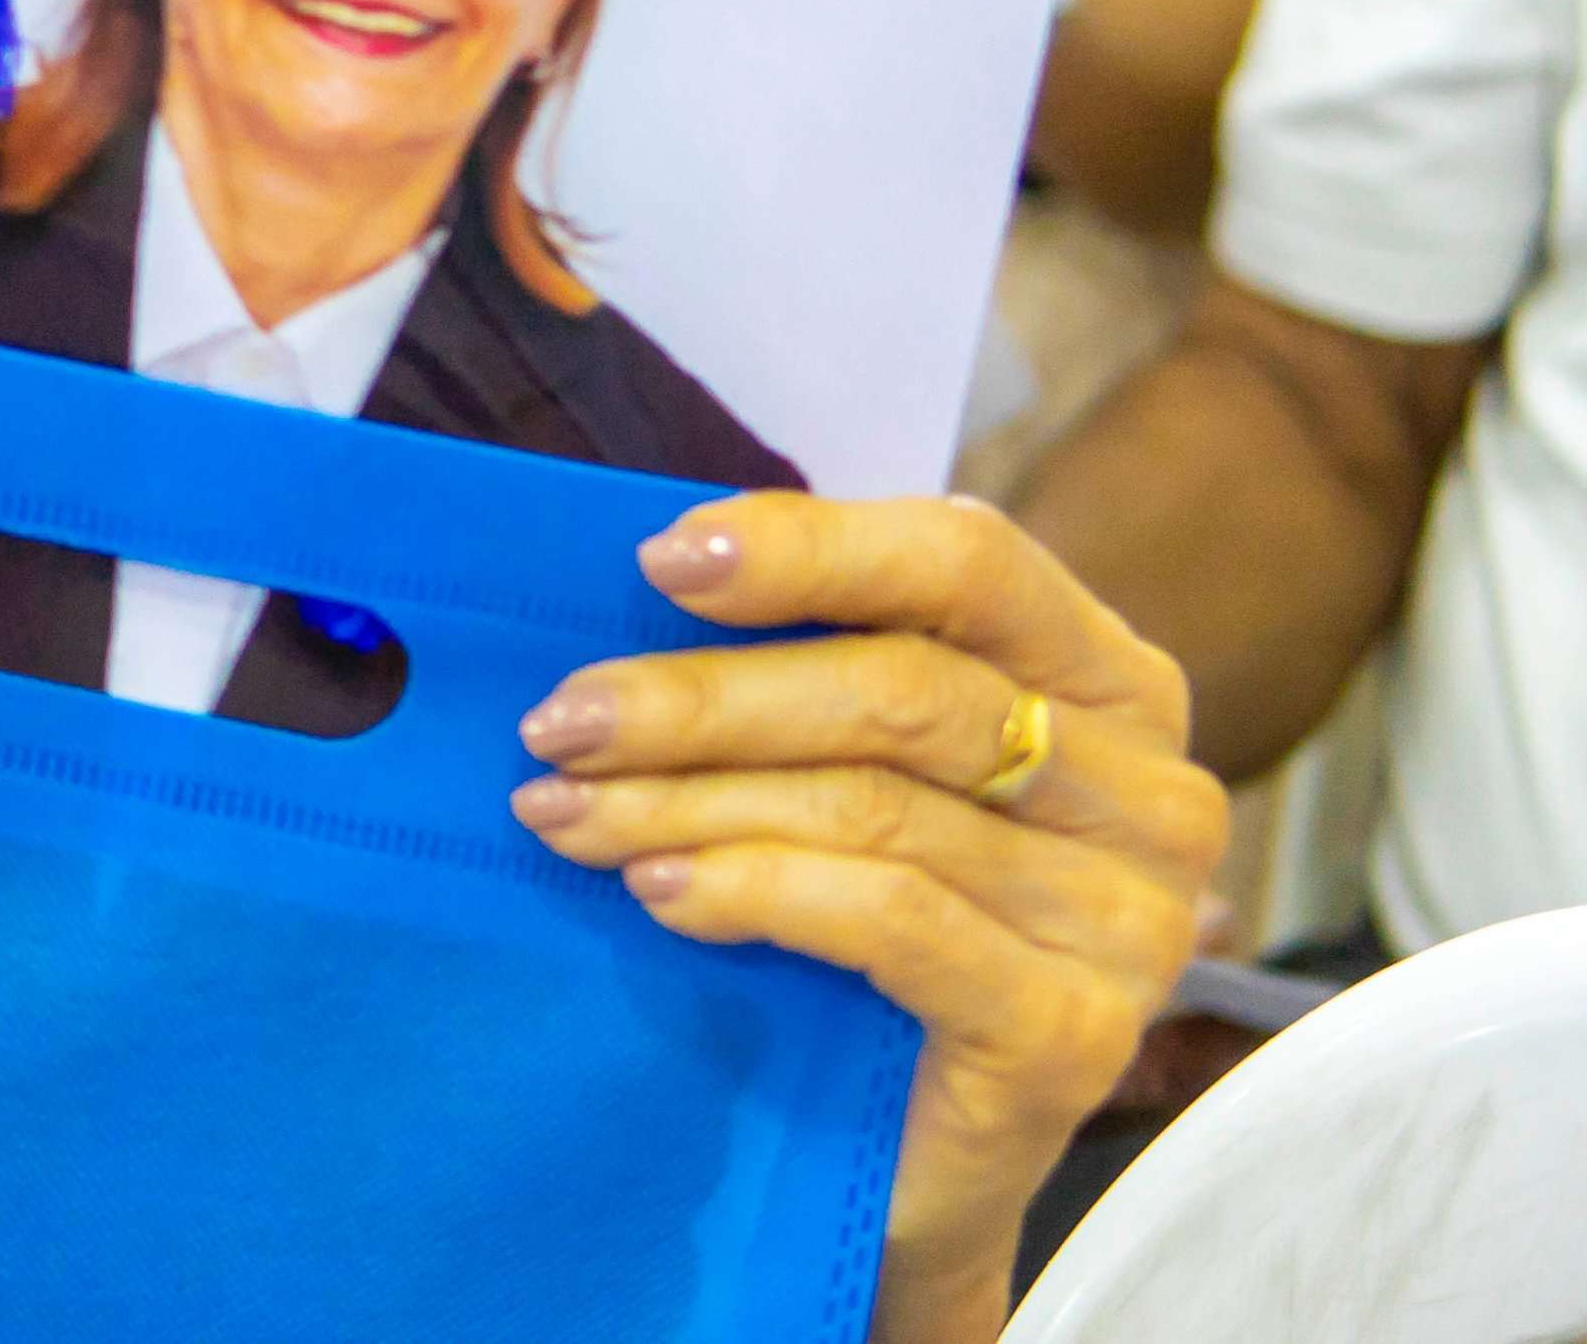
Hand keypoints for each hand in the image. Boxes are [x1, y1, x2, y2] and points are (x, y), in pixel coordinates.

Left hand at [512, 493, 1224, 1343]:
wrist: (894, 1165)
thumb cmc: (851, 927)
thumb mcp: (838, 764)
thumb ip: (795, 666)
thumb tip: (641, 577)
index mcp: (1105, 681)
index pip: (972, 560)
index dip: (812, 546)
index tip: (659, 559)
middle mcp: (1151, 793)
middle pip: (907, 692)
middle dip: (704, 699)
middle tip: (560, 724)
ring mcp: (1131, 922)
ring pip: (878, 807)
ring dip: (690, 800)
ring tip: (565, 811)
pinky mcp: (1078, 1034)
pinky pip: (893, 920)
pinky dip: (755, 890)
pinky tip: (657, 887)